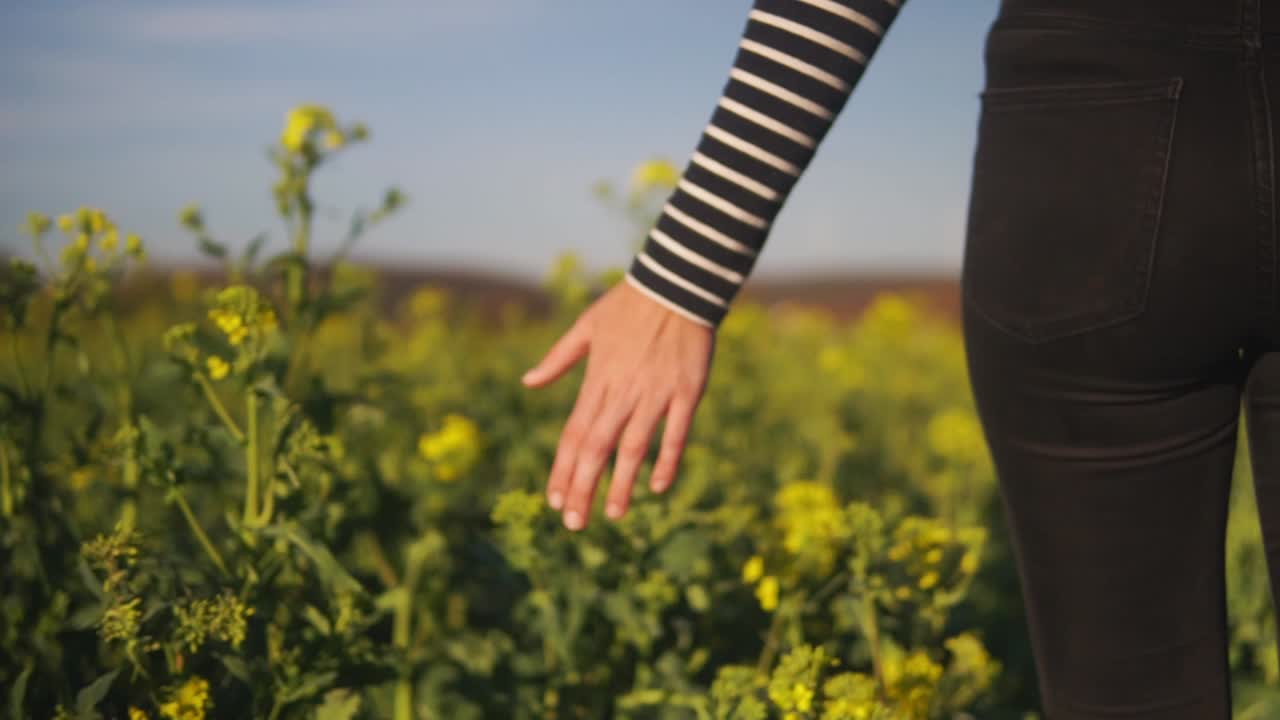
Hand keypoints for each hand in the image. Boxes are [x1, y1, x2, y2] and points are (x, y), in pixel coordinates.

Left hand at [521, 279, 714, 530]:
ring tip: (613, 515)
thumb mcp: (587, 326)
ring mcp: (656, 393)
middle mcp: (623, 391)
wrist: (675, 283)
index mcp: (597, 379)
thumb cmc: (629, 304)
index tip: (555, 500)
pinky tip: (659, 487)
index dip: (563, 470)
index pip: (574, 434)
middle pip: (597, 448)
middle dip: (584, 488)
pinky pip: (676, 433)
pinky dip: (668, 460)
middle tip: (574, 524)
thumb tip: (527, 382)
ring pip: (634, 447)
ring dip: (621, 483)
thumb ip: (559, 359)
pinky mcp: (687, 392)